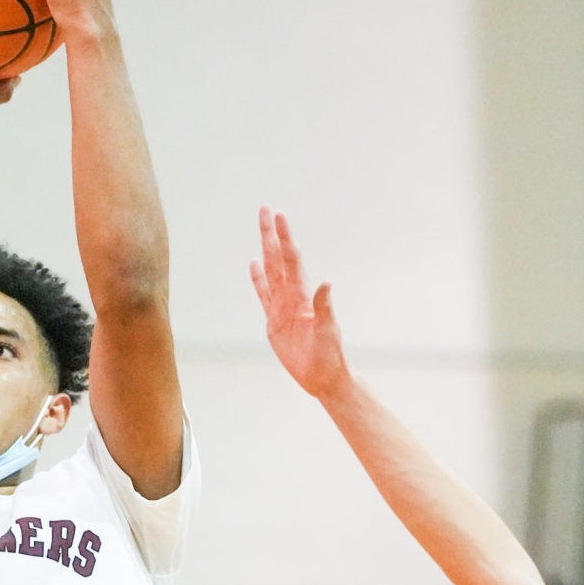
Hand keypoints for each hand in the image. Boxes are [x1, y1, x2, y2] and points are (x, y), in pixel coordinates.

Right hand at [251, 207, 350, 405]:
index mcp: (302, 295)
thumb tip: (326, 283)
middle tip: (265, 208)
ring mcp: (281, 306)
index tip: (279, 216)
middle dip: (271, 234)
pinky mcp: (274, 321)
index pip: (291, 260)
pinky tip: (254, 264)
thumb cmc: (329, 355)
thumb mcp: (328, 331)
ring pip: (270, 271)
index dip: (284, 238)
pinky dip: (258, 279)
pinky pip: (263, 294)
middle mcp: (291, 296)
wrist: (322, 376)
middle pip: (278, 258)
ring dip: (265, 249)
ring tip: (261, 229)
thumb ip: (324, 307)